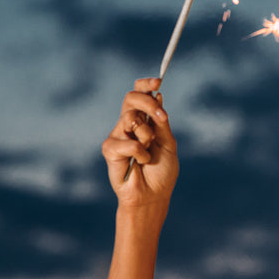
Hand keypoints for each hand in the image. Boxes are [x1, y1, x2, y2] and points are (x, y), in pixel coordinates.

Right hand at [103, 78, 178, 205]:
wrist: (153, 196)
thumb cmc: (161, 173)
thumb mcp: (168, 144)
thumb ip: (162, 122)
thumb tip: (158, 95)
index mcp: (143, 121)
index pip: (139, 95)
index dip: (145, 85)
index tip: (158, 81)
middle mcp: (128, 125)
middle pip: (130, 99)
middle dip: (148, 104)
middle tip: (161, 117)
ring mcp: (117, 136)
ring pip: (130, 119)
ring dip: (146, 135)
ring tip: (149, 152)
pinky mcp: (110, 149)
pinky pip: (128, 142)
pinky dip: (140, 153)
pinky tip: (141, 163)